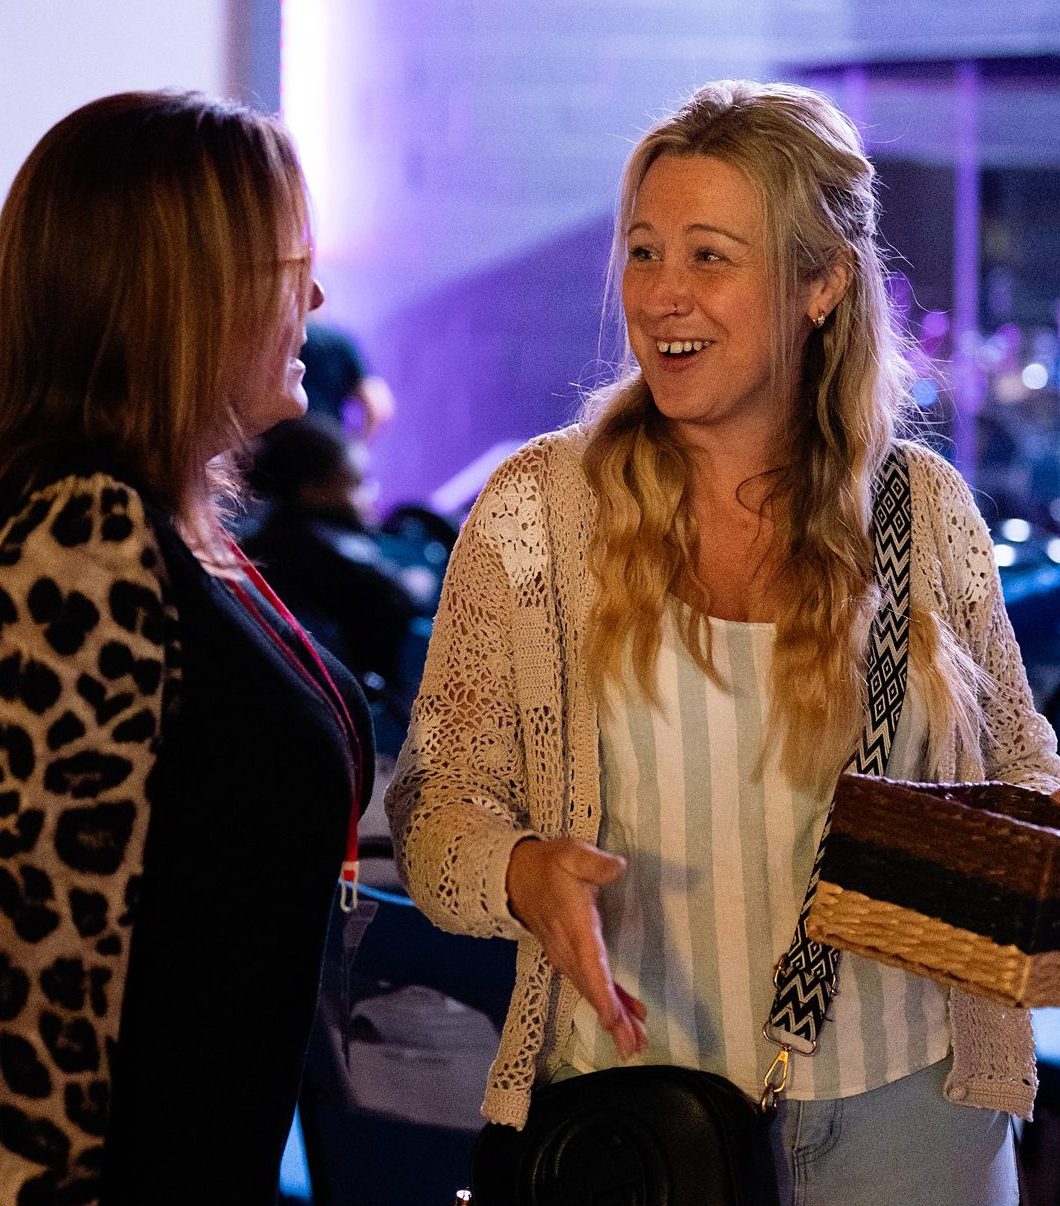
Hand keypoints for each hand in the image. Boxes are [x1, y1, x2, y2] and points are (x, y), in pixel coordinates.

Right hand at [506, 837, 647, 1057]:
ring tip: (634, 1043)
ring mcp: (566, 956)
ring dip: (612, 1018)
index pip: (589, 962)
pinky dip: (607, 1003)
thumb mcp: (571, 854)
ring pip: (591, 991)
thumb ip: (593, 863)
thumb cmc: (549, 865)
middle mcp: (569, 947)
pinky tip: (626, 1017)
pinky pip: (589, 985)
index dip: (601, 991)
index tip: (612, 1018)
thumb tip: (617, 867)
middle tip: (632, 1046)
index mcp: (574, 924)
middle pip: (592, 988)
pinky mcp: (568, 958)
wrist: (514, 877)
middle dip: (612, 1018)